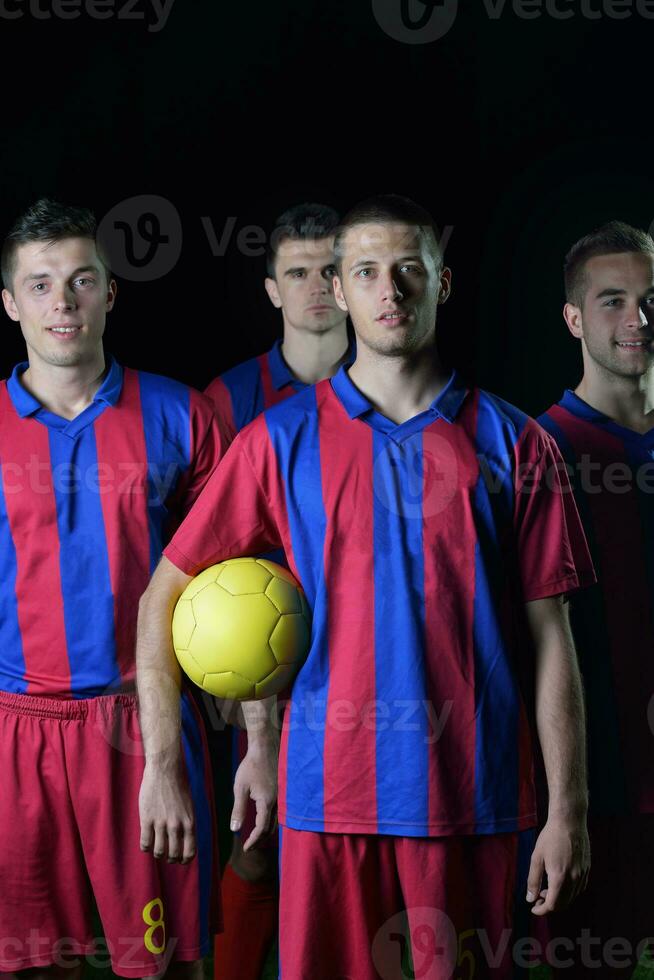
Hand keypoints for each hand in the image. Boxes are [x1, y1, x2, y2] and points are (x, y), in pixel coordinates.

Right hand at [139, 761, 195, 863]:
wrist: (165, 769)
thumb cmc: (178, 786)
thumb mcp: (189, 806)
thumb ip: (187, 823)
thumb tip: (184, 840)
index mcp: (190, 822)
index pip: (190, 852)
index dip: (184, 860)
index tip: (180, 860)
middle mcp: (176, 825)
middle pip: (173, 855)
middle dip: (170, 858)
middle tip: (167, 856)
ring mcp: (161, 823)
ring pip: (158, 852)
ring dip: (157, 854)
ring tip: (156, 849)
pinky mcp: (147, 819)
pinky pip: (145, 843)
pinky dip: (145, 847)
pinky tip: (146, 843)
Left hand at [231, 735, 278, 851]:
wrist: (265, 748)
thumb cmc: (250, 766)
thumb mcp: (240, 788)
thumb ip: (238, 809)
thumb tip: (235, 830)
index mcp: (267, 802)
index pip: (262, 829)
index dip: (253, 841)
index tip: (245, 849)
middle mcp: (278, 802)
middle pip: (270, 829)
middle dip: (259, 840)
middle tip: (249, 847)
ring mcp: (281, 797)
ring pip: (276, 822)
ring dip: (265, 833)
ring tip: (254, 838)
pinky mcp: (282, 792)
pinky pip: (278, 814)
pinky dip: (270, 823)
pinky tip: (262, 822)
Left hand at [526, 815, 589, 914]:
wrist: (569, 821)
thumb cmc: (550, 837)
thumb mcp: (537, 857)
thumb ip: (533, 880)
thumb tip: (530, 899)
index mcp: (560, 877)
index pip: (552, 905)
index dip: (542, 910)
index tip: (534, 908)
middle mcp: (574, 879)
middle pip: (563, 904)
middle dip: (549, 905)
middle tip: (538, 897)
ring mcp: (583, 874)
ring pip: (572, 897)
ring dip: (559, 899)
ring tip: (547, 888)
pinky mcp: (587, 869)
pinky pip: (579, 888)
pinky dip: (569, 892)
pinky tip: (561, 882)